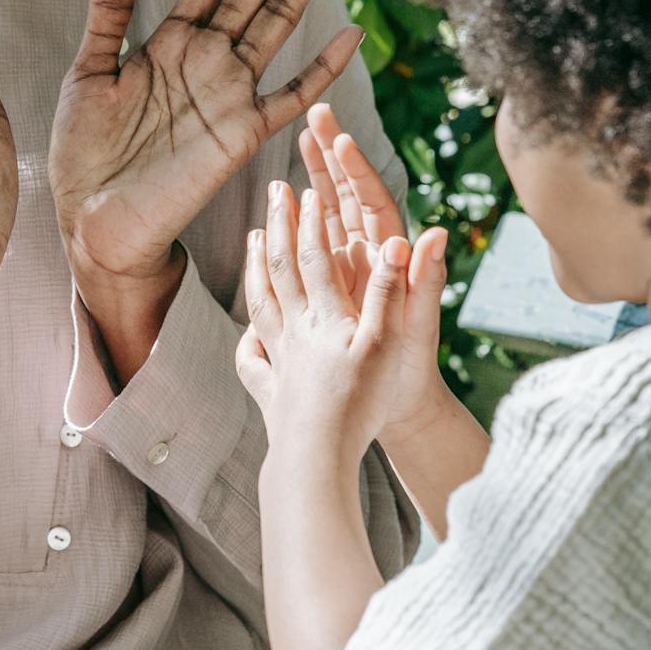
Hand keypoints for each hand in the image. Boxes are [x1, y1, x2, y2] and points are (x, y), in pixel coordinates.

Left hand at [49, 0, 361, 288]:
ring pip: (277, 20)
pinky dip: (319, 69)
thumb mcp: (86, 70)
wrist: (92, 224)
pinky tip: (349, 36)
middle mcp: (209, 58)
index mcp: (171, 39)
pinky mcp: (241, 136)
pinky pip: (289, 97)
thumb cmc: (84, 155)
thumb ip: (109, 7)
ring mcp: (230, 94)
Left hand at [235, 175, 447, 456]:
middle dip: (279, 227)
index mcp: (326, 317)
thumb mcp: (386, 343)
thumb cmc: (360, 402)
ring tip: (254, 238)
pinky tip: (248, 333)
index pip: (316, 258)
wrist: (317, 459)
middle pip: (281, 270)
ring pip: (261, 302)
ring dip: (257, 265)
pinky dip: (248, 339)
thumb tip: (402, 238)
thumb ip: (389, 289)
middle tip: (274, 193)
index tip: (308, 191)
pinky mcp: (270, 392)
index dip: (312, 223)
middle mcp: (295, 332)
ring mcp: (278, 360)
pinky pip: (252, 358)